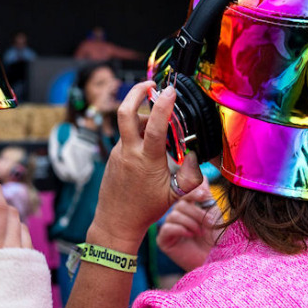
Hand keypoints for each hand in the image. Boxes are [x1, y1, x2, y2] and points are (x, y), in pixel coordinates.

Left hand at [88, 81, 202, 252]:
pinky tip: (150, 144)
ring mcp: (118, 152)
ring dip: (143, 117)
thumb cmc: (146, 210)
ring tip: (161, 126)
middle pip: (125, 113)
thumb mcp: (175, 195)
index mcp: (146, 160)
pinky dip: (138, 132)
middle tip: (151, 84)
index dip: (163, 106)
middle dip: (136, 92)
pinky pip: (127, 136)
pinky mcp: (112, 155)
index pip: (153, 126)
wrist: (116, 222)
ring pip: (129, 124)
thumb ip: (192, 175)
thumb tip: (195, 154)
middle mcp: (128, 152)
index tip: (170, 90)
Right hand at [157, 180, 220, 271]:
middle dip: (196, 212)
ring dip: (190, 222)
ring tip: (200, 232)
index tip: (204, 196)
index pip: (183, 192)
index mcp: (188, 205)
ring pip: (174, 214)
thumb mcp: (213, 210)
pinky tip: (190, 235)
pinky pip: (167, 227)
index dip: (193, 192)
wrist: (219, 258)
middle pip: (179, 203)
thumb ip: (204, 193)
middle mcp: (177, 214)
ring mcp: (169, 227)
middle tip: (208, 222)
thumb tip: (200, 175)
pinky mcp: (164, 240)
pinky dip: (180, 229)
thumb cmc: (218, 236)